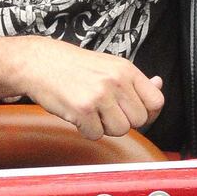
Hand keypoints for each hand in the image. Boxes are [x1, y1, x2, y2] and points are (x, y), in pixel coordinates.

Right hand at [0, 36, 163, 139]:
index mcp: (126, 70)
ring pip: (120, 130)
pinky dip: (86, 130)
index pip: (156, 102)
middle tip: (104, 110)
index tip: (132, 112)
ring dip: (105, 127)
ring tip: (90, 111)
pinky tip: (77, 114)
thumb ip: (133, 80)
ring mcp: (100, 95)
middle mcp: (116, 81)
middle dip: (122, 121)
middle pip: (138, 121)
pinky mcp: (82, 109)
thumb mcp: (108, 65)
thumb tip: (158, 85)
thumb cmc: (72, 65)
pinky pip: (96, 134)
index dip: (147, 113)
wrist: (38, 62)